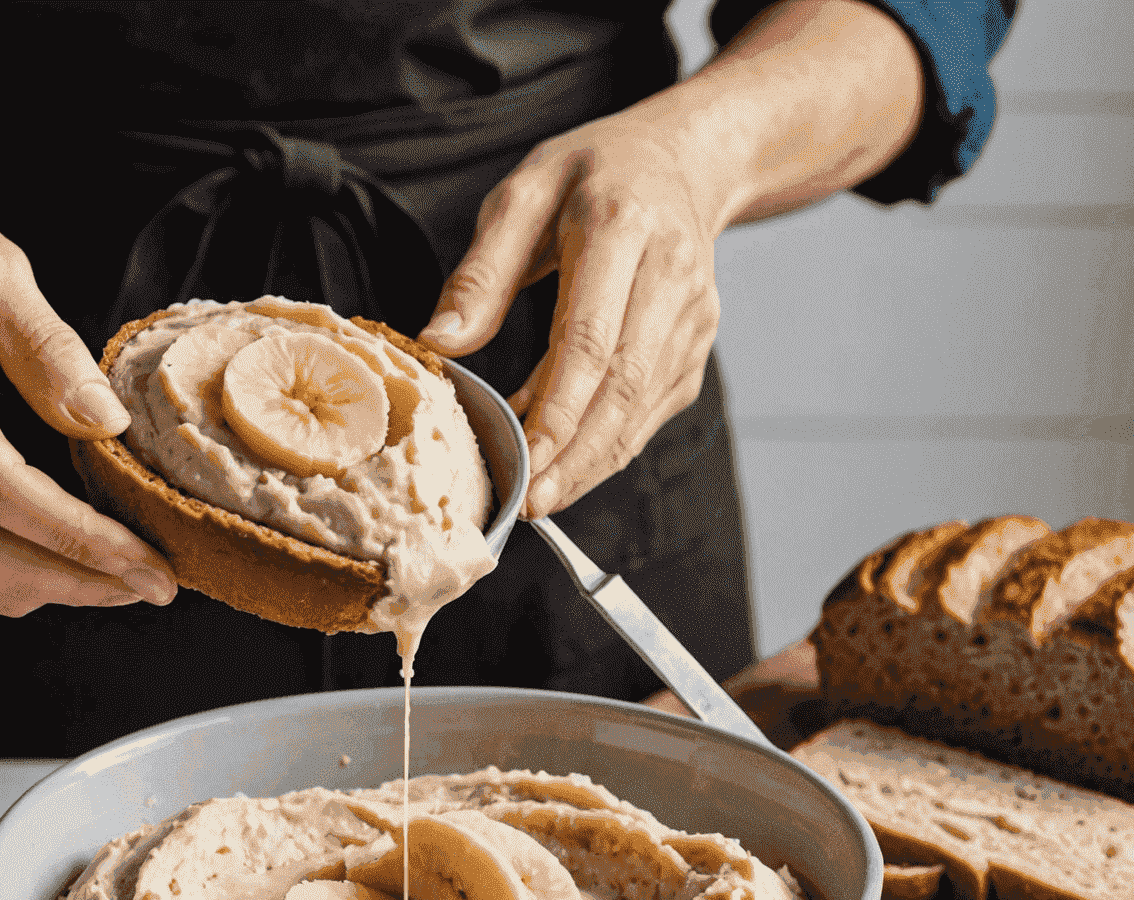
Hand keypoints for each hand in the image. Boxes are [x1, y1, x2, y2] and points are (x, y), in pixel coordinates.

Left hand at [419, 105, 722, 519]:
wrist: (682, 163)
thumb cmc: (591, 176)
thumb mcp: (524, 194)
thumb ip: (481, 272)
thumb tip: (439, 342)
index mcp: (622, 228)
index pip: (592, 340)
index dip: (558, 410)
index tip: (524, 457)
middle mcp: (671, 275)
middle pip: (622, 387)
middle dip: (575, 455)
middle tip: (531, 502)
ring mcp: (693, 317)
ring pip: (640, 409)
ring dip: (591, 462)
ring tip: (543, 498)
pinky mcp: (695, 347)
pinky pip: (649, 412)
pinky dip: (609, 447)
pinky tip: (568, 467)